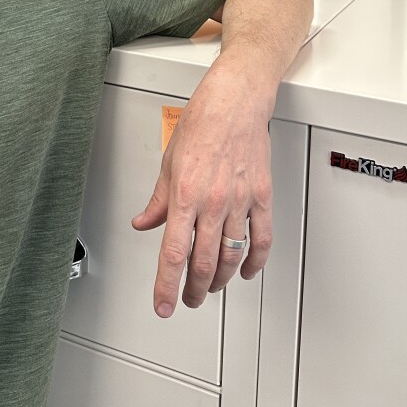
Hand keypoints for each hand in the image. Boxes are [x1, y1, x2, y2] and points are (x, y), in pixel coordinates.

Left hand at [131, 58, 273, 317]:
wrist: (235, 102)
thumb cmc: (202, 123)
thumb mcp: (168, 162)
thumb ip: (157, 200)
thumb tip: (144, 222)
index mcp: (184, 195)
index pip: (173, 253)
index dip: (166, 286)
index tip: (163, 305)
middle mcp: (212, 202)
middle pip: (203, 263)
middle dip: (193, 289)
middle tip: (187, 299)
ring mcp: (239, 201)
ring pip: (231, 257)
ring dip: (220, 280)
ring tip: (211, 288)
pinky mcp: (261, 196)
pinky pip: (261, 239)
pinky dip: (255, 261)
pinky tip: (248, 270)